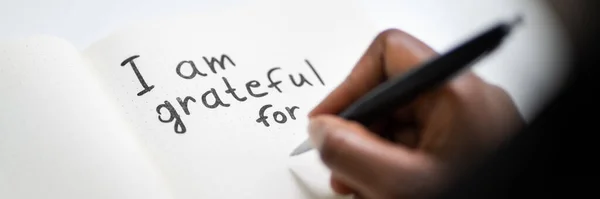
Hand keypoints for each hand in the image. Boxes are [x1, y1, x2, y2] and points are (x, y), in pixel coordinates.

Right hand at [307, 29, 524, 198]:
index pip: (388, 54)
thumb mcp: (401, 186)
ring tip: (361, 186)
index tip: (327, 120)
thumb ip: (350, 154)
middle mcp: (466, 100)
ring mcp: (468, 123)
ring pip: (400, 122)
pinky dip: (393, 164)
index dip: (349, 86)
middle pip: (390, 94)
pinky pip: (417, 142)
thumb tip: (322, 130)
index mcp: (457, 93)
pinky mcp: (466, 145)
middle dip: (357, 131)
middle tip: (340, 163)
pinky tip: (384, 188)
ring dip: (370, 152)